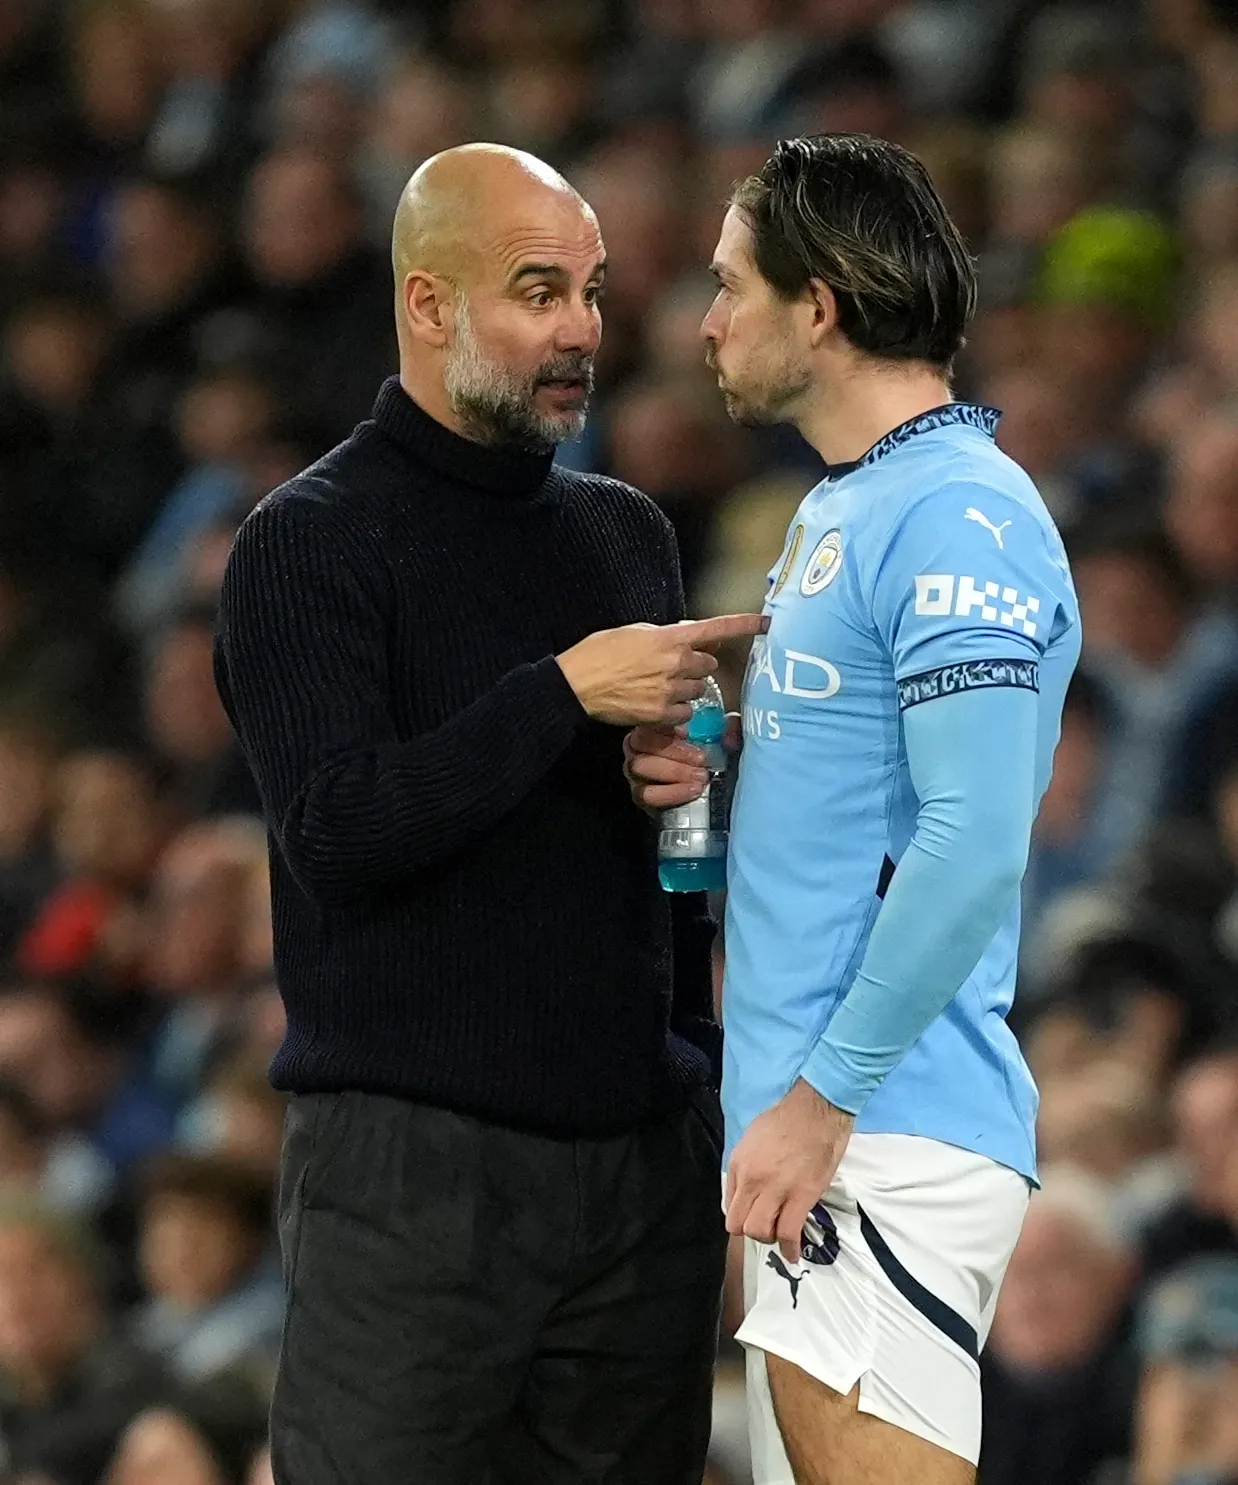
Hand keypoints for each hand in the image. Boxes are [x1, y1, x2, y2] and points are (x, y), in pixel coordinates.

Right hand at [557, 614, 766, 727]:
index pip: (716, 628)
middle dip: (696, 666)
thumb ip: (668, 635)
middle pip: (708, 664)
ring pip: (697, 690)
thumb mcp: (636, 632)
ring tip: (658, 687)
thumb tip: (692, 638)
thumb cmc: (602, 652)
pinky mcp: (664, 714)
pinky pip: (685, 713)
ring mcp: (672, 690)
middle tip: (672, 668)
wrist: (579, 683)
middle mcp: (677, 662)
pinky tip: (656, 705)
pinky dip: (676, 712)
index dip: (744, 625)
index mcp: (670, 637)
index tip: (767, 623)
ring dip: (685, 688)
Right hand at [623, 713, 742, 810]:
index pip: (648, 718)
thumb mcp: (718, 738)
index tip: (687, 732)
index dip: (665, 726)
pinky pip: (647, 794)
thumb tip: (732, 726)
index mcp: (652, 726)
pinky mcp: (639, 795)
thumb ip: (726, 728)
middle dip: (674, 750)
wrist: (703, 787)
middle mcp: (637, 747)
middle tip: (702, 759)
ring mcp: (634, 771)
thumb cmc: (707, 757)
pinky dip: (670, 792)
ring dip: (674, 771)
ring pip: (641, 767)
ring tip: (701, 776)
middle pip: (641, 742)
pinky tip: (692, 790)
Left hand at [725, 1080, 854, 1262]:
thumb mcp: (752, 1138)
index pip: (729, 1206)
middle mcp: (753, 1180)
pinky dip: (790, 1248)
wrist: (816, 1109)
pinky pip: (789, 1233)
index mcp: (740, 1164)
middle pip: (739, 1224)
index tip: (752, 1217)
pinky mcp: (802, 1196)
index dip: (741, 1215)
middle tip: (765, 1227)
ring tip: (779, 1234)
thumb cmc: (786, 1118)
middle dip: (750, 1231)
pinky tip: (792, 1253)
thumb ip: (746, 1166)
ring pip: (760, 1232)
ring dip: (769, 1238)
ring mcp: (777, 1190)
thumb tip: (747, 1188)